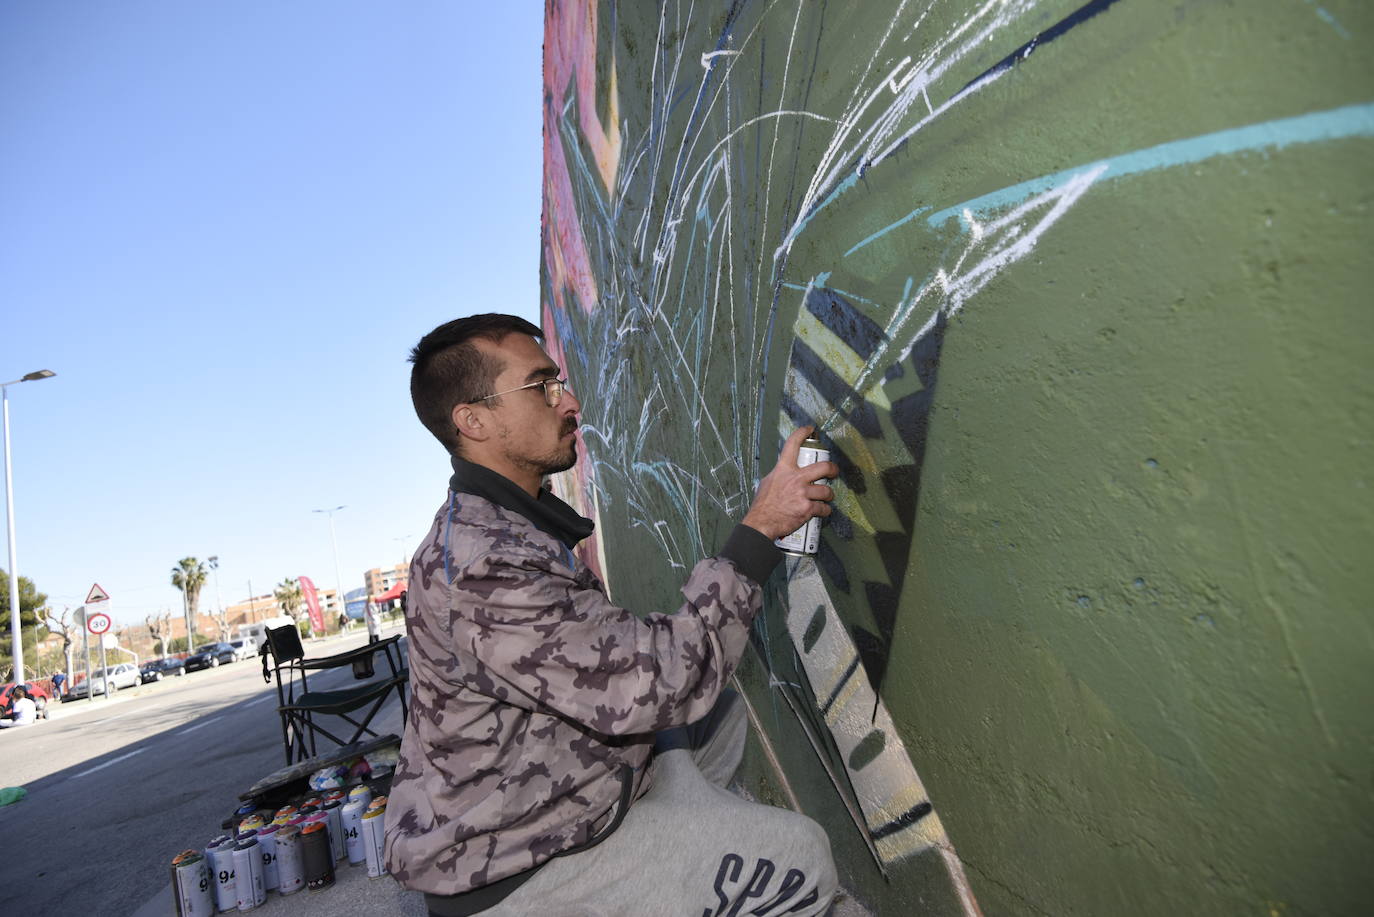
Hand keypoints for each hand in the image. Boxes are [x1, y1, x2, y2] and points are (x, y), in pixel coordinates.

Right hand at [741, 426, 839, 540]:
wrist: (761, 523)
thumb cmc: (763, 505)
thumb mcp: (768, 482)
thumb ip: (780, 475)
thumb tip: (787, 473)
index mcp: (784, 469)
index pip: (793, 444)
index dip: (802, 433)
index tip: (810, 429)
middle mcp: (795, 479)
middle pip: (824, 467)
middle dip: (832, 469)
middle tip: (833, 471)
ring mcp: (802, 494)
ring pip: (826, 491)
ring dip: (828, 495)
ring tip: (826, 497)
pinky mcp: (807, 509)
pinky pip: (823, 508)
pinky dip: (824, 510)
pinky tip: (822, 511)